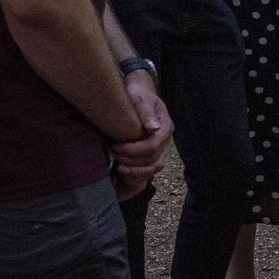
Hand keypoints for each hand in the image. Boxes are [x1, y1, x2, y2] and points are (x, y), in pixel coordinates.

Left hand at [111, 74, 171, 198]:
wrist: (135, 94)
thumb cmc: (137, 94)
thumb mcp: (140, 98)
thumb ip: (146, 112)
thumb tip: (153, 128)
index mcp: (164, 128)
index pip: (153, 146)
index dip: (134, 150)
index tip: (116, 146)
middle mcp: (163, 142)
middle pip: (153, 161)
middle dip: (132, 162)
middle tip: (114, 157)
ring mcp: (157, 150)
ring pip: (152, 170)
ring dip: (135, 174)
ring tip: (118, 170)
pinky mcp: (147, 156)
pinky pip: (146, 174)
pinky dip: (134, 182)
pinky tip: (119, 184)